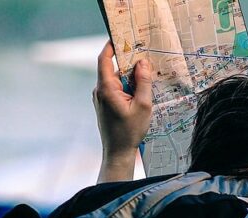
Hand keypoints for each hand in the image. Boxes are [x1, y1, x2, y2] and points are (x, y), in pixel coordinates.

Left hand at [93, 40, 153, 160]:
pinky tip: (140, 94)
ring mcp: (101, 97)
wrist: (117, 151)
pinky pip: (116, 88)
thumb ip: (143, 82)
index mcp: (106, 88)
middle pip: (113, 68)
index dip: (111, 46)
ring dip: (130, 78)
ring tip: (147, 80)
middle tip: (145, 58)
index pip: (104, 59)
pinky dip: (127, 87)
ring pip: (116, 80)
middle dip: (129, 63)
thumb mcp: (143, 105)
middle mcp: (100, 90)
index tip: (120, 36)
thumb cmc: (130, 131)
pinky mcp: (104, 103)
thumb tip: (143, 63)